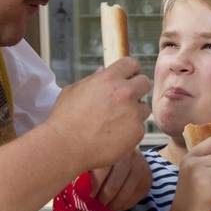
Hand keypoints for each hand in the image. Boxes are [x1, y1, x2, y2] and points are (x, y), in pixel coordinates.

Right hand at [46, 57, 149, 172]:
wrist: (66, 147)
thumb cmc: (64, 118)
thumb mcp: (73, 91)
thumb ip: (92, 79)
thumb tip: (103, 71)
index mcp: (109, 79)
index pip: (131, 64)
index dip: (131, 70)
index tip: (129, 76)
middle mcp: (125, 94)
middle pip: (145, 83)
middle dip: (137, 88)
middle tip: (126, 99)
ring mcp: (133, 114)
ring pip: (143, 108)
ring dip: (134, 112)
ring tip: (115, 121)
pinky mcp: (137, 133)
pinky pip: (139, 128)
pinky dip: (130, 131)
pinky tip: (113, 136)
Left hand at [90, 151, 151, 210]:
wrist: (127, 152)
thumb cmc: (106, 157)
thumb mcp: (96, 159)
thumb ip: (88, 172)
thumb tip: (79, 191)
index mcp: (113, 150)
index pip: (101, 173)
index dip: (92, 189)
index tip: (85, 197)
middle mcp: (130, 157)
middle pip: (113, 186)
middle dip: (101, 200)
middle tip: (93, 206)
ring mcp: (141, 168)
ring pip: (124, 195)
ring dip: (111, 205)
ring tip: (102, 208)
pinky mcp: (147, 180)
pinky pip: (133, 200)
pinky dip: (121, 207)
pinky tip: (114, 206)